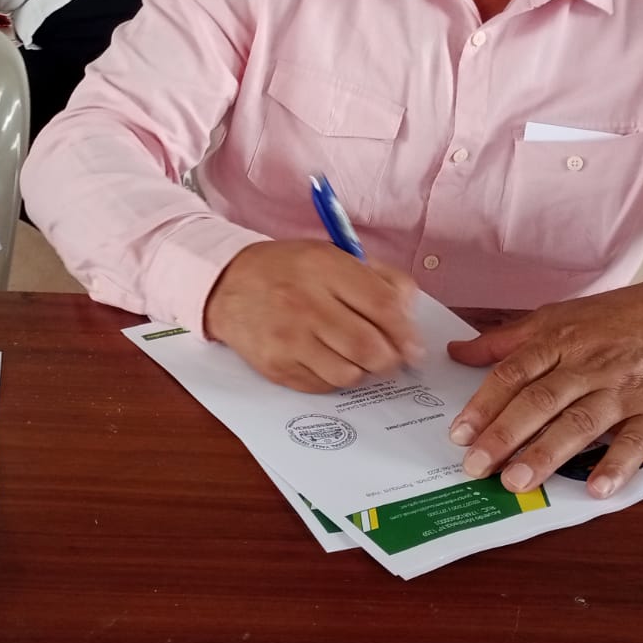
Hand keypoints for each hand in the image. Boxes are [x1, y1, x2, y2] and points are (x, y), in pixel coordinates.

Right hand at [203, 240, 422, 391]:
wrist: (228, 284)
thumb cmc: (289, 271)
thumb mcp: (333, 256)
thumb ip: (379, 278)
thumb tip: (410, 317)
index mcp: (325, 268)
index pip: (383, 306)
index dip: (407, 332)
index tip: (414, 346)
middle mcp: (305, 303)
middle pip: (370, 347)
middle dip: (390, 359)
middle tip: (391, 358)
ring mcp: (288, 338)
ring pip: (349, 374)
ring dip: (362, 371)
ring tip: (356, 357)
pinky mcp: (275, 366)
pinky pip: (323, 386)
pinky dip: (334, 378)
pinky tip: (327, 360)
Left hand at [445, 275, 642, 498]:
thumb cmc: (619, 318)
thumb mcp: (560, 317)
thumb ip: (507, 339)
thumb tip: (457, 352)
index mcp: (560, 339)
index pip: (514, 373)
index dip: (485, 404)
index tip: (459, 433)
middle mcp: (589, 364)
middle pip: (541, 400)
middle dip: (506, 434)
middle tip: (477, 466)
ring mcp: (625, 389)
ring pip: (581, 422)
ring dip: (548, 453)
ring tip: (518, 481)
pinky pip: (636, 441)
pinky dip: (617, 464)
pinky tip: (596, 489)